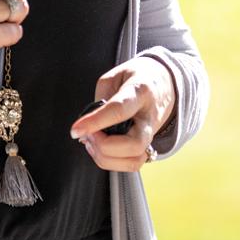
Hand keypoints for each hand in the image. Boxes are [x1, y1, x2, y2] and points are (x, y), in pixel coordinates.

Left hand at [69, 56, 175, 171]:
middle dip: (104, 146)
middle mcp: (149, 117)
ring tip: (91, 142)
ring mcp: (150, 134)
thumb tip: (89, 125)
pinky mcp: (147, 146)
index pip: (119, 110)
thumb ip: (101, 98)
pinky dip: (111, 162)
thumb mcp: (115, 75)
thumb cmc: (135, 78)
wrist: (163, 83)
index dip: (95, 122)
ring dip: (106, 158)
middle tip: (87, 134)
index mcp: (140, 92)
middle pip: (133, 145)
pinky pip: (131, 164)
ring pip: (134, 160)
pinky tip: (100, 148)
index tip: (75, 130)